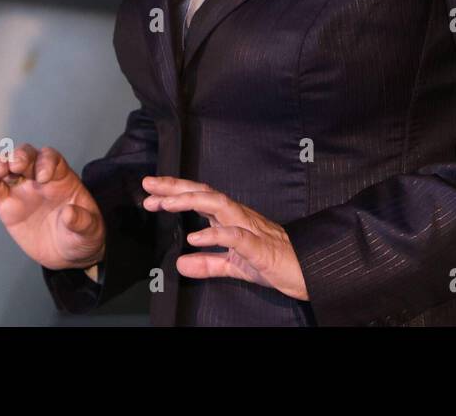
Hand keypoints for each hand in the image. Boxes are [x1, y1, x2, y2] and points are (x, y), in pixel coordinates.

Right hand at [0, 143, 104, 271]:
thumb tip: (69, 214)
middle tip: (16, 165)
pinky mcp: (7, 205)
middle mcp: (39, 178)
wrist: (67, 254)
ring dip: (0, 163)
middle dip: (20, 155)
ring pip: (6, 166)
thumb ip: (82, 221)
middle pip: (27, 155)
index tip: (42, 178)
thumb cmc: (82, 235)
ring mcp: (22, 189)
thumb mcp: (90, 231)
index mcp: (62, 178)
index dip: (46, 162)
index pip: (52, 158)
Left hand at [142, 175, 308, 301]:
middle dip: (175, 188)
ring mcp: (249, 229)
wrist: (306, 270)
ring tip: (166, 204)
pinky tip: (195, 237)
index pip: (199, 198)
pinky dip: (214, 234)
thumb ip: (208, 263)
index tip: (150, 192)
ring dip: (191, 201)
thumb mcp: (233, 266)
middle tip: (149, 186)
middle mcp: (238, 217)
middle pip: (204, 194)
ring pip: (219, 205)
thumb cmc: (273, 262)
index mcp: (231, 219)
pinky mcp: (259, 247)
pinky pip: (235, 236)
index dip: (174, 193)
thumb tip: (180, 265)